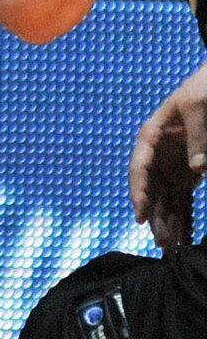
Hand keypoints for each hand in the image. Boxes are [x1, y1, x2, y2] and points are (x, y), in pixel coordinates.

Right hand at [130, 61, 206, 246]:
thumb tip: (198, 170)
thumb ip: (199, 137)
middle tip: (162, 244)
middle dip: (156, 219)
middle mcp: (158, 154)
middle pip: (152, 191)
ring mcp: (173, 166)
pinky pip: (183, 201)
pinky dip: (185, 219)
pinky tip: (185, 238)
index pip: (140, 168)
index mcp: (152, 135)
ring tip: (171, 250)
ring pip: (166, 201)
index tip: (141, 215)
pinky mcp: (188, 175)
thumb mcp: (199, 106)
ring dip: (169, 224)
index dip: (139, 193)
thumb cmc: (204, 88)